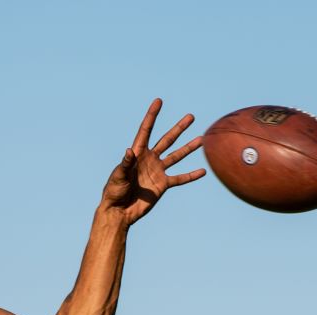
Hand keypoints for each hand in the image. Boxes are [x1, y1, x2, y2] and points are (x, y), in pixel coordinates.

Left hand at [100, 98, 205, 225]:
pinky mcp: (163, 185)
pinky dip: (191, 176)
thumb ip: (125, 164)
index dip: (152, 115)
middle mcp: (149, 159)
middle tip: (191, 116)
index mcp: (137, 153)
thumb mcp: (118, 176)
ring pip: (177, 156)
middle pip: (167, 140)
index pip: (146, 130)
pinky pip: (180, 178)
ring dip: (189, 148)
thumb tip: (130, 151)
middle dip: (179, 128)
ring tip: (201, 140)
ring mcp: (157, 171)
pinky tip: (203, 171)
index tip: (159, 101)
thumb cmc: (114, 192)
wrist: (120, 211)